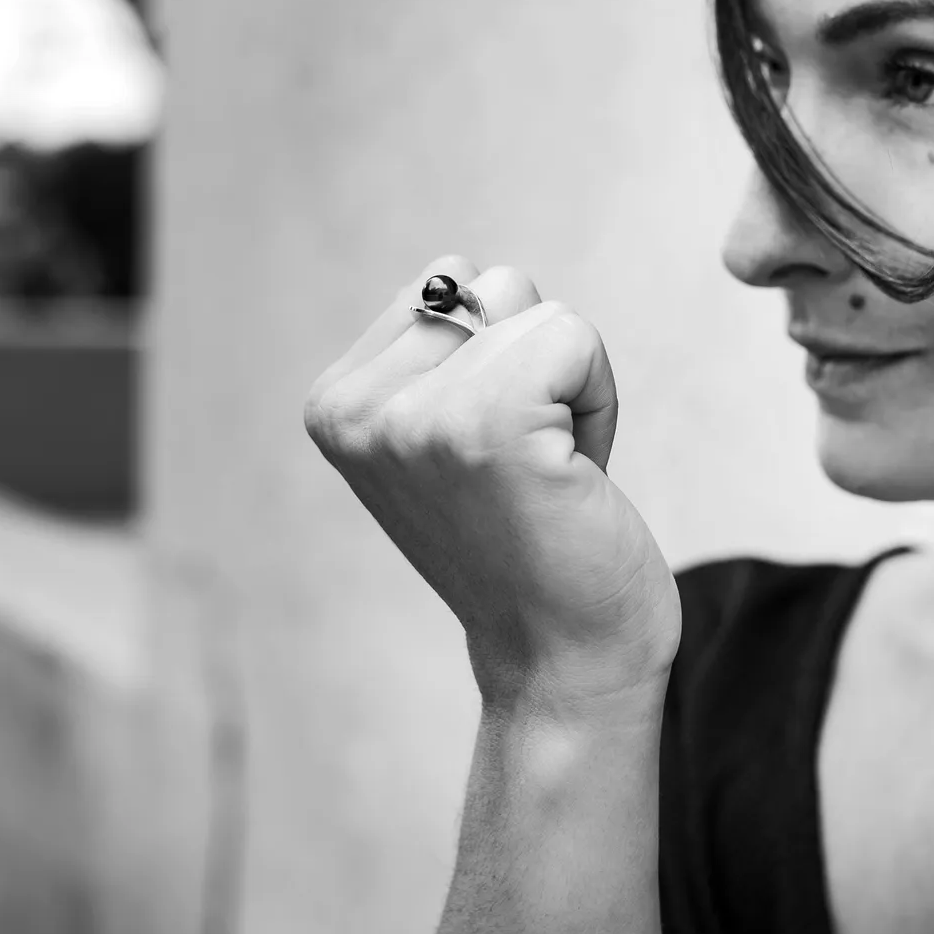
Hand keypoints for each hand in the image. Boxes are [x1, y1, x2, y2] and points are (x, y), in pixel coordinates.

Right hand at [304, 255, 679, 718]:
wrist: (562, 660)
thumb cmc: (527, 542)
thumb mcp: (444, 434)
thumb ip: (435, 353)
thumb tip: (457, 273)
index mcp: (335, 404)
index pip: (446, 283)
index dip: (496, 359)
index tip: (493, 452)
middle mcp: (358, 411)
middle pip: (489, 284)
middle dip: (534, 363)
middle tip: (528, 467)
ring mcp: (416, 420)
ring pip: (533, 307)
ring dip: (569, 386)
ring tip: (547, 472)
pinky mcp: (488, 428)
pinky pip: (575, 338)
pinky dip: (599, 401)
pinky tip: (573, 478)